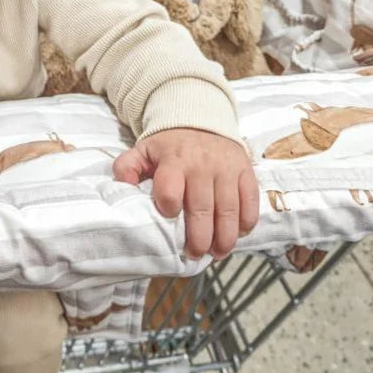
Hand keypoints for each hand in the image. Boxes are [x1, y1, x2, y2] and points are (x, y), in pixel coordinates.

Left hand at [113, 129, 258, 259]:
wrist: (199, 119)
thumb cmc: (169, 145)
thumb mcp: (143, 150)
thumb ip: (127, 167)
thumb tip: (122, 186)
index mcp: (173, 160)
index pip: (170, 190)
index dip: (168, 209)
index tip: (168, 219)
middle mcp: (202, 165)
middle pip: (201, 208)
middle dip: (199, 238)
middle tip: (194, 254)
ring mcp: (226, 168)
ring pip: (228, 209)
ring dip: (224, 237)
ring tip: (217, 253)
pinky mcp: (245, 170)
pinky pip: (250, 200)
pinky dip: (247, 221)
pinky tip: (239, 235)